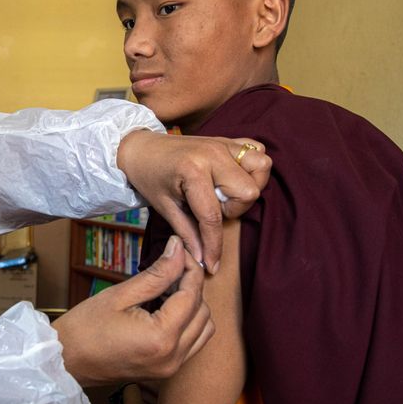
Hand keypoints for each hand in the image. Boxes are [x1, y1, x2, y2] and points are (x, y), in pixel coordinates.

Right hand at [53, 236, 213, 386]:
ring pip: (204, 329)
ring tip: (167, 289)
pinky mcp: (166, 370)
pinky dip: (188, 323)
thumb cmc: (84, 328)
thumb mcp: (119, 295)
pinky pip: (193, 343)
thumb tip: (178, 249)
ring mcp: (171, 367)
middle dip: (192, 286)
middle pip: (203, 312)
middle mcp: (173, 357)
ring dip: (193, 306)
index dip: (190, 268)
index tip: (180, 251)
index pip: (192, 295)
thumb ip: (156, 273)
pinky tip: (166, 309)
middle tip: (170, 267)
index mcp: (161, 338)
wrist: (64, 362)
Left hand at [117, 131, 271, 273]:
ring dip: (247, 186)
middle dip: (233, 209)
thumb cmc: (149, 177)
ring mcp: (223, 143)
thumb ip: (187, 232)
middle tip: (210, 208)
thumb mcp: (165, 207)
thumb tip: (204, 260)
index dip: (213, 245)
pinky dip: (251, 166)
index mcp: (192, 170)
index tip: (212, 264)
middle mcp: (213, 154)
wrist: (141, 148)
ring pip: (261, 167)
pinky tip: (232, 177)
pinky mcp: (228, 140)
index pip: (213, 216)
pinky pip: (257, 151)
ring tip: (224, 193)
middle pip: (248, 191)